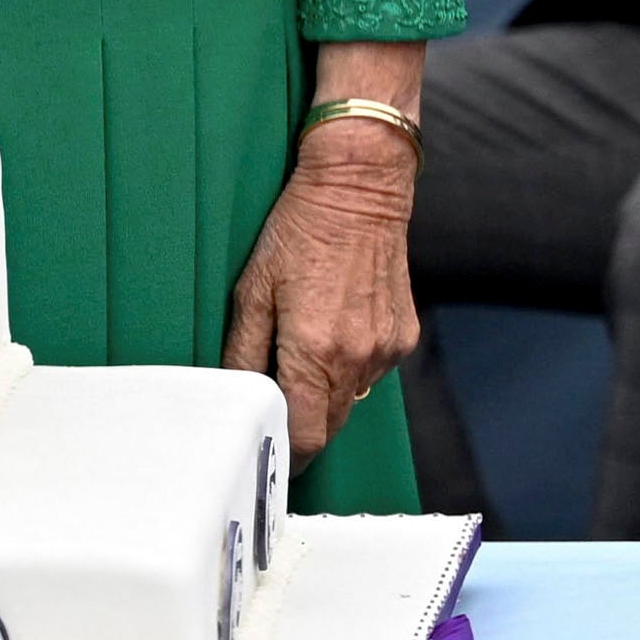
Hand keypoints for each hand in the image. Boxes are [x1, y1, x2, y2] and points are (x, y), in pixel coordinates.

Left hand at [221, 105, 419, 465]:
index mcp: (315, 353)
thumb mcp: (252, 288)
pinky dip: (352, 363)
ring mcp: (386, 350)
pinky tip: (338, 325)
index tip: (269, 446)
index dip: (286, 450)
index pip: (305, 436)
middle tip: (279, 400)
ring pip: (351, 399)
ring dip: (328, 390)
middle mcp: (357, 359)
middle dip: (304, 423)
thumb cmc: (300, 231)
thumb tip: (235, 393)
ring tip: (307, 347)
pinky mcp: (404, 337)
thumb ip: (244, 351)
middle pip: (330, 425)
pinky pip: (373, 371)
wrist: (359, 188)